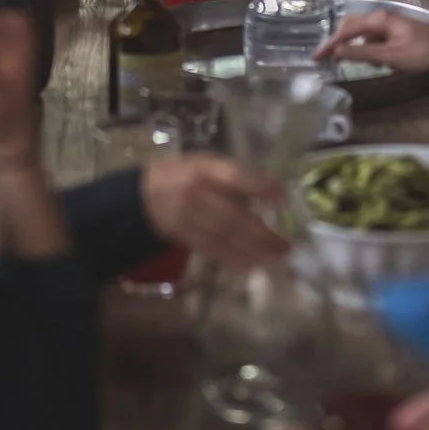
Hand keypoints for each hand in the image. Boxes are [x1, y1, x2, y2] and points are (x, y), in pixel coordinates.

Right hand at [142, 155, 288, 267]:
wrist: (142, 196)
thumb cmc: (185, 175)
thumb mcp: (206, 165)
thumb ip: (234, 177)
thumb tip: (273, 192)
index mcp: (205, 168)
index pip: (234, 176)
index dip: (259, 186)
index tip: (283, 197)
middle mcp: (196, 193)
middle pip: (231, 216)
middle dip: (261, 233)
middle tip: (286, 246)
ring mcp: (188, 217)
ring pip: (224, 237)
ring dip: (252, 251)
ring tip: (276, 258)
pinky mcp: (185, 237)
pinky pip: (212, 250)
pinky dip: (234, 259)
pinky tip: (253, 264)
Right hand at [314, 8, 428, 72]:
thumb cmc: (424, 52)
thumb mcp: (391, 56)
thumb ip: (363, 53)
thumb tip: (338, 51)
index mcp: (379, 19)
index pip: (346, 30)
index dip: (330, 43)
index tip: (317, 56)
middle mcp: (382, 16)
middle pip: (351, 26)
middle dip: (337, 41)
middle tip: (325, 57)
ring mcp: (390, 23)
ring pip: (363, 33)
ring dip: (353, 45)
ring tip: (348, 60)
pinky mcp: (396, 31)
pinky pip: (374, 38)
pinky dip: (368, 48)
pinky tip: (374, 60)